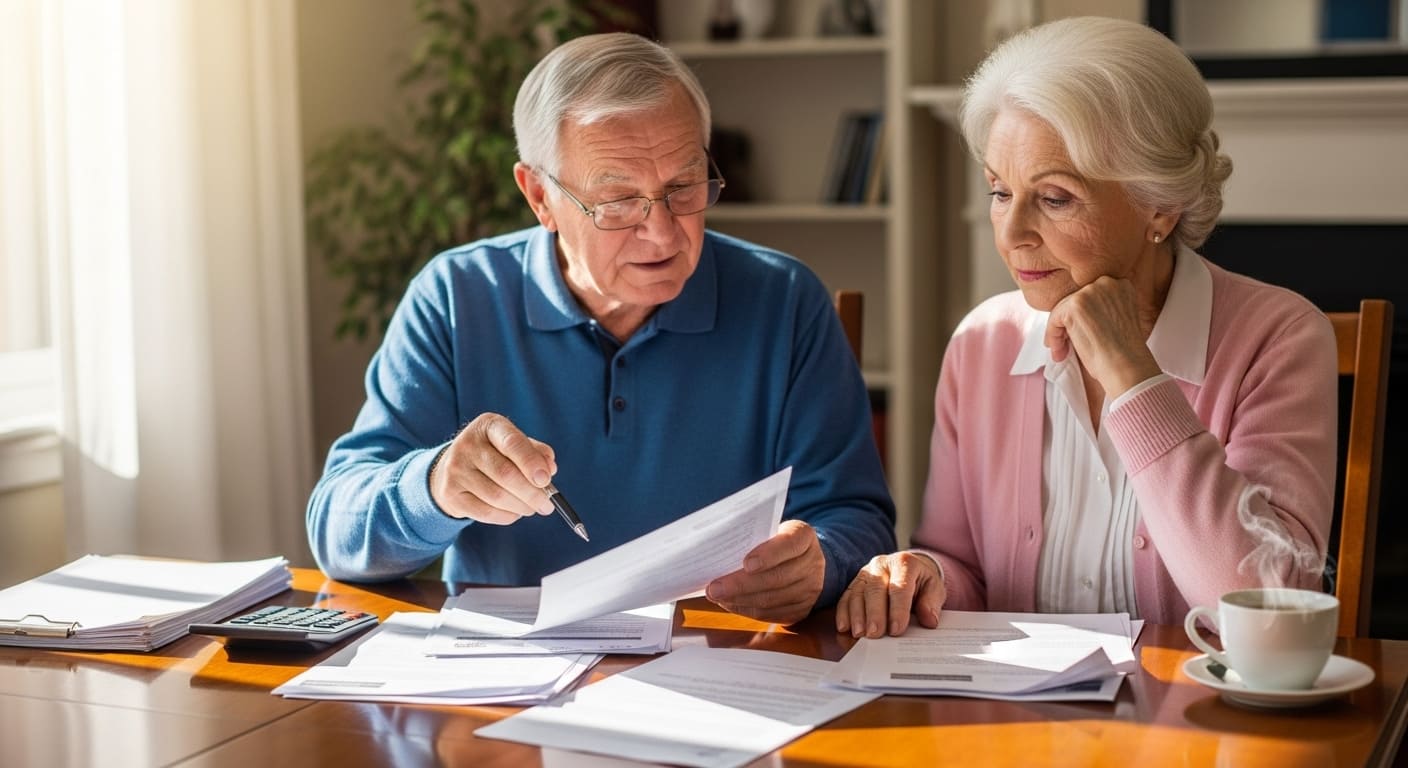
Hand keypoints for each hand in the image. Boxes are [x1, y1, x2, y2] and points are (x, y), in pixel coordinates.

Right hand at [428, 413, 558, 523]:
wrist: (453, 467)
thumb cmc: (495, 455)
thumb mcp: (514, 445)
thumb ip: (536, 453)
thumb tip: (549, 469)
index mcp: (489, 426)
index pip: (512, 442)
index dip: (531, 462)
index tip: (546, 480)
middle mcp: (468, 444)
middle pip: (506, 474)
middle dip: (532, 493)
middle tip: (547, 504)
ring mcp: (455, 469)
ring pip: (497, 497)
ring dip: (522, 507)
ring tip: (532, 508)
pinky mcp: (450, 493)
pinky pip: (486, 512)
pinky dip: (507, 516)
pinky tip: (514, 512)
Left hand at [704, 520, 825, 624]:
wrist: (801, 559)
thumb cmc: (775, 541)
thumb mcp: (770, 530)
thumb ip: (752, 538)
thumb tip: (717, 551)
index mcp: (804, 536)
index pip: (789, 544)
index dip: (768, 555)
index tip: (745, 563)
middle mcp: (813, 563)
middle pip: (777, 578)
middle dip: (741, 585)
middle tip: (714, 588)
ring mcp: (810, 589)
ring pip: (772, 599)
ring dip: (740, 600)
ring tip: (717, 597)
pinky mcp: (802, 609)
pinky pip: (772, 614)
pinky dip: (747, 610)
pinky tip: (730, 604)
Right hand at [836, 552, 945, 637]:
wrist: (909, 570)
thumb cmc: (922, 582)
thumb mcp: (935, 589)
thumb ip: (932, 603)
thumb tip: (929, 620)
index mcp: (905, 563)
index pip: (900, 587)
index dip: (898, 609)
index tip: (896, 629)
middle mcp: (882, 564)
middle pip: (875, 589)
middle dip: (874, 613)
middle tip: (875, 634)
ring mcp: (865, 572)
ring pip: (858, 593)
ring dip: (857, 615)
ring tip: (859, 634)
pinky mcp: (855, 582)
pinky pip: (846, 597)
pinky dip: (843, 613)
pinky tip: (844, 627)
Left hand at [1044, 275, 1162, 397]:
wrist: (1126, 364)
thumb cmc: (1125, 351)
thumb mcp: (1118, 319)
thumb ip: (1102, 309)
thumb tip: (1075, 314)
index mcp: (1121, 285)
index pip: (1091, 297)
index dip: (1083, 317)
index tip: (1080, 334)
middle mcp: (1106, 283)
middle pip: (1075, 301)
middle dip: (1069, 325)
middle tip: (1066, 347)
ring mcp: (1090, 292)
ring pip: (1063, 309)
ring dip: (1059, 332)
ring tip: (1062, 352)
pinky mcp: (1075, 306)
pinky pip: (1055, 319)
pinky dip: (1053, 336)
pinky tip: (1060, 352)